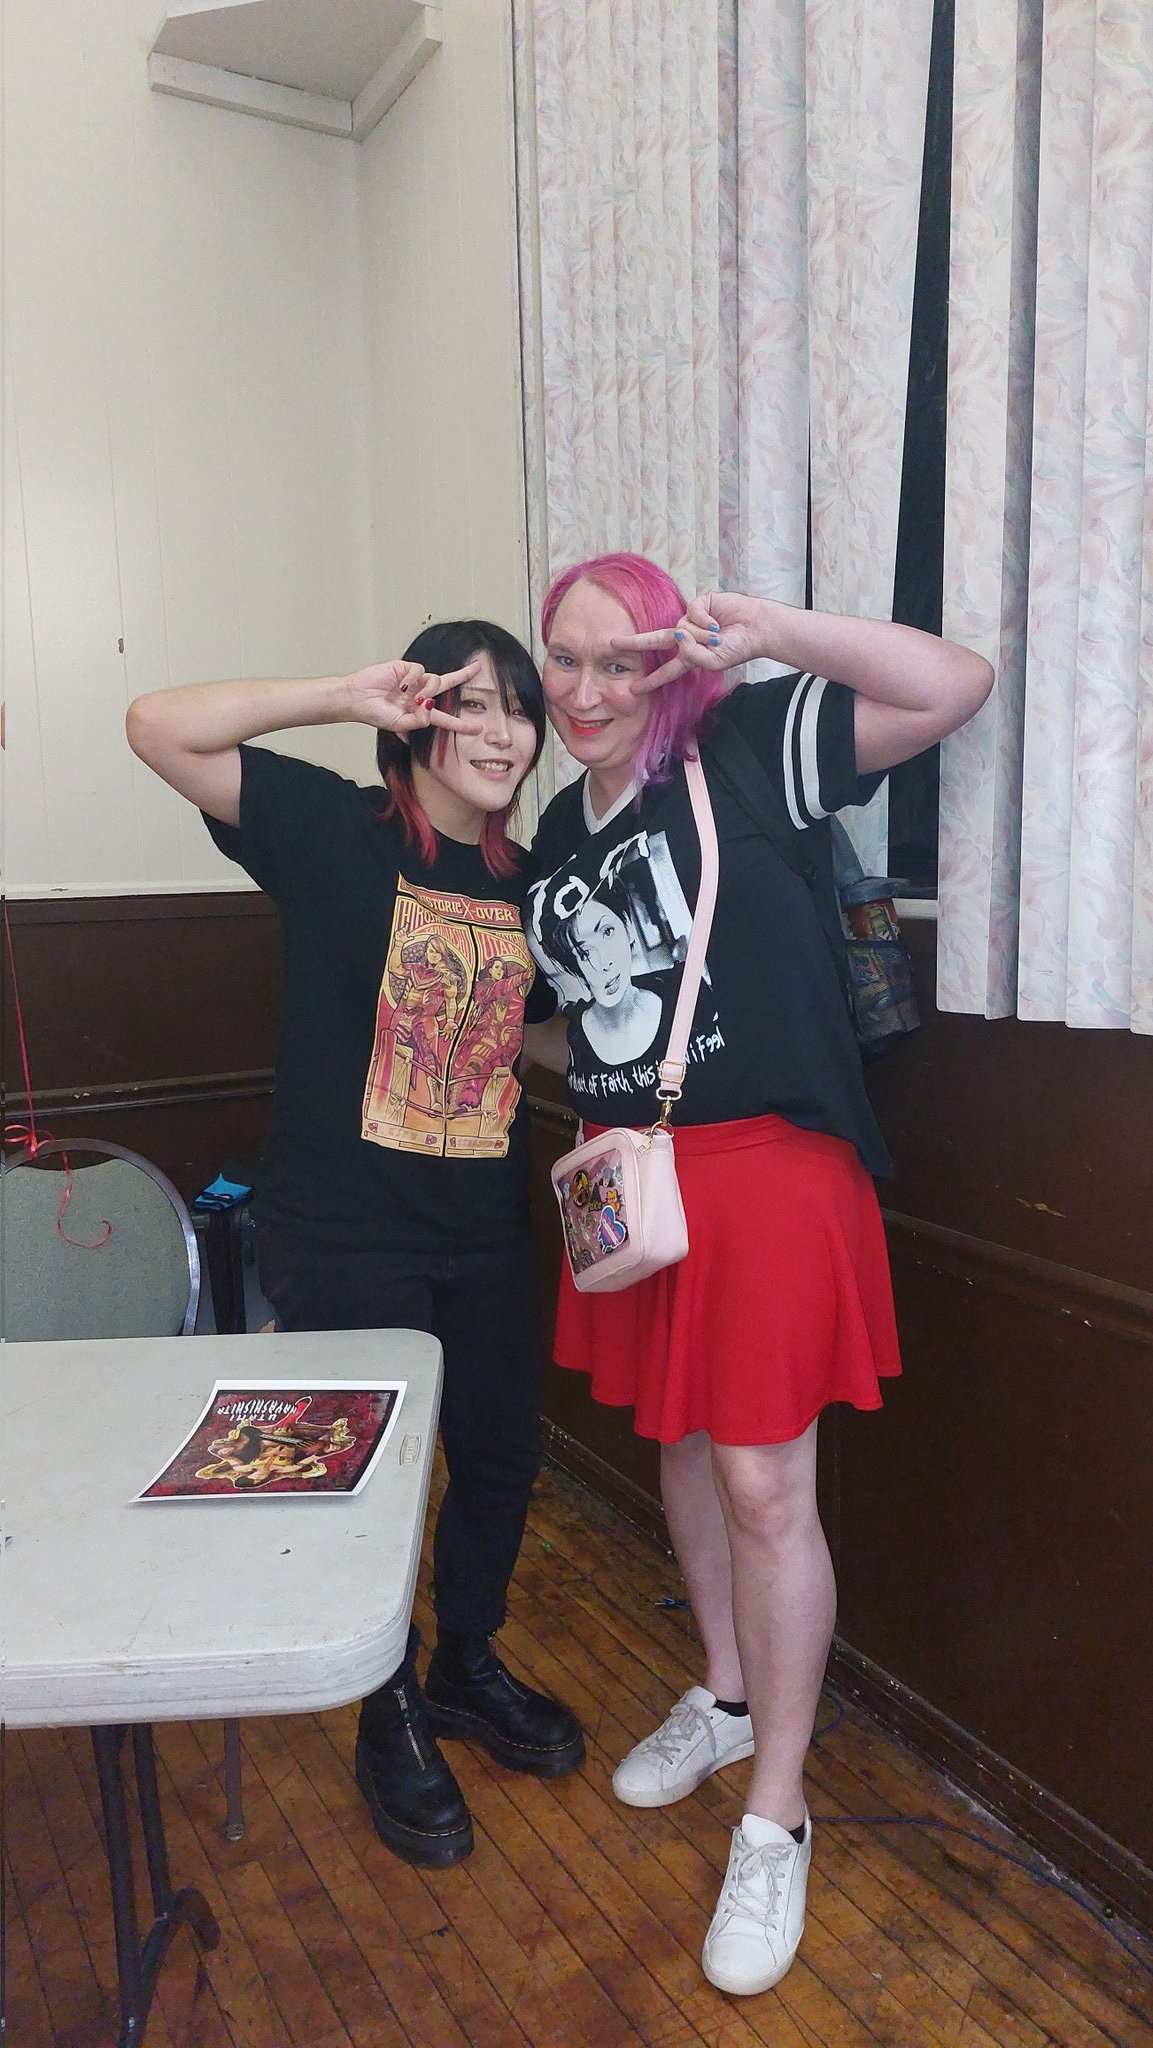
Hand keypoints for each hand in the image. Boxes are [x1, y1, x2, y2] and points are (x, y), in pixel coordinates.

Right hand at [344, 658, 484, 734]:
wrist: (356, 699)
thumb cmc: (375, 714)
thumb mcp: (399, 725)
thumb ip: (418, 721)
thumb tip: (431, 708)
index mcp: (420, 712)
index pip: (445, 718)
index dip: (460, 724)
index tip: (477, 729)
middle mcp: (420, 695)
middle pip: (447, 684)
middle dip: (463, 675)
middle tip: (479, 667)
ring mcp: (413, 681)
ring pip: (435, 680)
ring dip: (429, 690)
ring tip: (415, 699)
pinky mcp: (404, 668)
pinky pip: (419, 670)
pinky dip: (413, 679)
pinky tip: (402, 687)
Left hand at [611, 592, 772, 690]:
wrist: (756, 628)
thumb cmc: (738, 648)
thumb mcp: (713, 661)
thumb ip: (692, 655)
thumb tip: (677, 635)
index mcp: (690, 657)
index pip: (667, 671)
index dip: (651, 680)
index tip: (634, 689)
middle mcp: (687, 638)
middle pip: (655, 640)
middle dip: (634, 643)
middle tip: (612, 644)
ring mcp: (691, 620)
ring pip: (682, 629)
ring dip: (701, 635)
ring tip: (719, 635)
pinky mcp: (699, 604)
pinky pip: (691, 613)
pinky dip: (704, 620)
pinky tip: (717, 622)